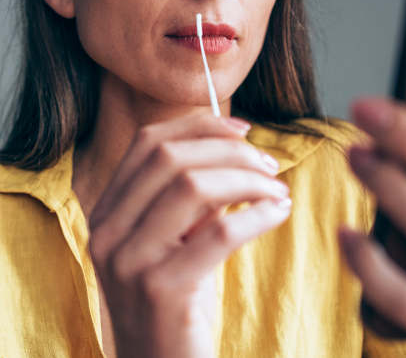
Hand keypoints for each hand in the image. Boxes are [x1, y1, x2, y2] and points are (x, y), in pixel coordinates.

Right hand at [89, 114, 290, 357]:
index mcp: (108, 212)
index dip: (200, 125)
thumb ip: (191, 198)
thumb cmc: (176, 299)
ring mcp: (130, 261)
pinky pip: (220, 233)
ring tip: (278, 191)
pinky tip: (278, 213)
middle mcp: (108, 232)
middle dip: (231, 152)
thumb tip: (237, 152)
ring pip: (194, 187)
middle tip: (270, 165)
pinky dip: (258, 215)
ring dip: (249, 181)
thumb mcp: (174, 239)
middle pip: (172, 158)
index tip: (244, 129)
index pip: (149, 143)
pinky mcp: (161, 290)